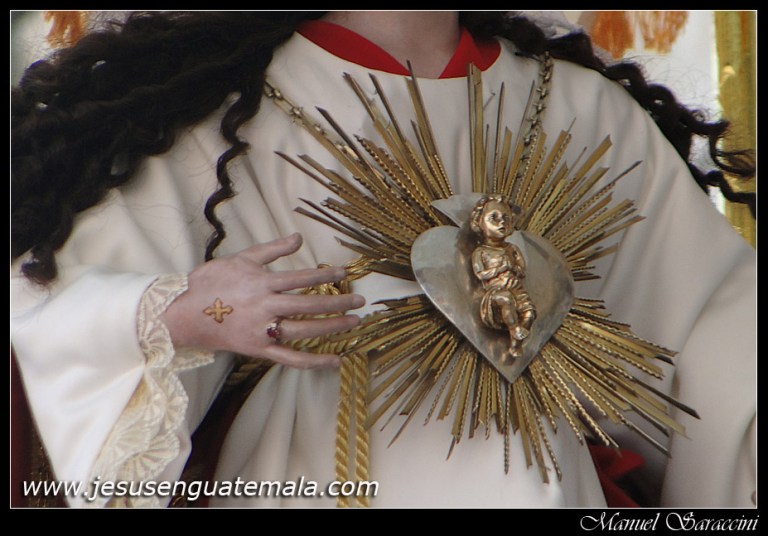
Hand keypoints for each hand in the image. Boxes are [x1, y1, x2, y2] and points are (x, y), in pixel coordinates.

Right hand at [161, 233, 364, 368]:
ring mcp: (262, 331)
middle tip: (360, 300)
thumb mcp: (241, 258)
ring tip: (355, 322)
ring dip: (333, 327)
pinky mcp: (258, 350)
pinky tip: (335, 360)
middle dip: (337, 302)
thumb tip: (298, 237)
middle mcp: (265, 307)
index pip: (301, 278)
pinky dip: (314, 361)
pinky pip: (290, 359)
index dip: (325, 276)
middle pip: (309, 305)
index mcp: (261, 283)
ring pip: (304, 330)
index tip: (344, 275)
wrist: (181, 312)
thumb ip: (272, 249)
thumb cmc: (210, 282)